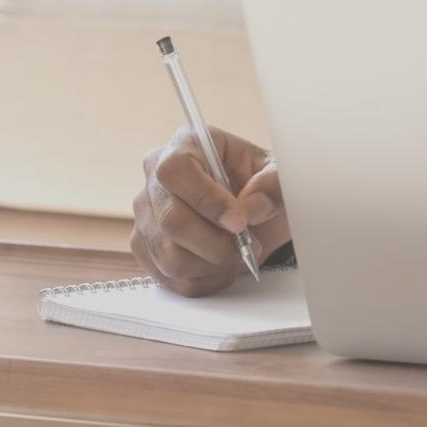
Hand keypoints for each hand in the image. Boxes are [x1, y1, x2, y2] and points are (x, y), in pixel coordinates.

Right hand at [131, 124, 288, 295]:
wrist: (255, 212)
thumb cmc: (262, 185)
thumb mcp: (280, 175)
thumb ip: (273, 185)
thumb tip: (252, 207)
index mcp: (186, 145)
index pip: (176, 170)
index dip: (206, 199)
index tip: (239, 221)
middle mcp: (155, 179)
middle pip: (170, 220)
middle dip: (216, 243)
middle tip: (250, 246)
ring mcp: (146, 216)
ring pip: (168, 255)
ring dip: (213, 265)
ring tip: (241, 256)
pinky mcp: (146, 249)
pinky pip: (169, 277)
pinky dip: (204, 280)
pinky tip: (225, 268)